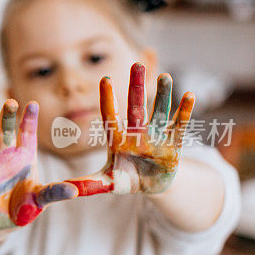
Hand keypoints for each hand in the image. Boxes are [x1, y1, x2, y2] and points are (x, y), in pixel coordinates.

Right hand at [0, 100, 77, 229]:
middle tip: (10, 102)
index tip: (33, 104)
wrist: (3, 221)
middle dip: (8, 117)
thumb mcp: (41, 198)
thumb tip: (74, 192)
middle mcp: (5, 156)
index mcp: (25, 157)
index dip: (29, 120)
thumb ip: (54, 193)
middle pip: (6, 132)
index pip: (28, 134)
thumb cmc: (25, 204)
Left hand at [65, 62, 194, 195]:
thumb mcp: (107, 183)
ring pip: (159, 112)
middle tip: (137, 64)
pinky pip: (179, 127)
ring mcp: (156, 137)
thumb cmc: (126, 180)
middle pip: (136, 107)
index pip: (111, 116)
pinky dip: (184, 113)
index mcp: (118, 140)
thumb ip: (88, 185)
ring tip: (165, 76)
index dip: (108, 100)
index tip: (105, 79)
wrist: (151, 186)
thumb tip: (64, 190)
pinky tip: (190, 95)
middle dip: (136, 87)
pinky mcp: (173, 145)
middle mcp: (137, 134)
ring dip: (163, 96)